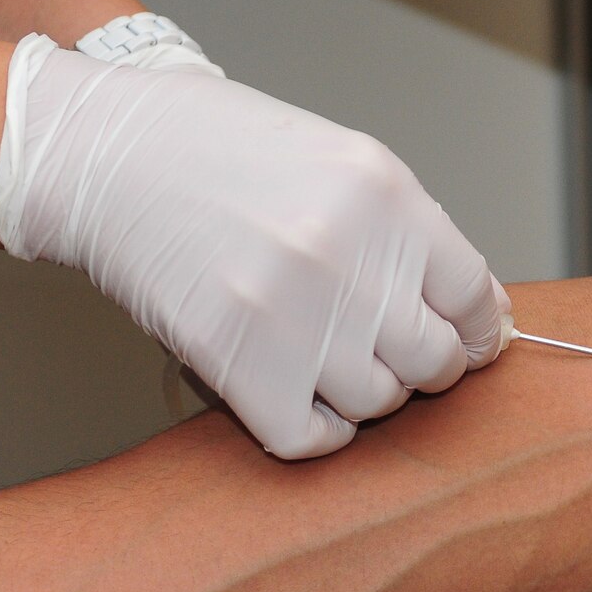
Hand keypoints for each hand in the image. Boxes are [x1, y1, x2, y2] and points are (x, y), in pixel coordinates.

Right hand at [0, 37, 511, 458]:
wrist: (110, 157)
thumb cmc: (225, 154)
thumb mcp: (343, 164)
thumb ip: (413, 236)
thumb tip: (481, 315)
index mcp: (387, 198)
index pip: (475, 300)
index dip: (476, 332)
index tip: (466, 342)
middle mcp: (349, 257)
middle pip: (435, 361)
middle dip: (422, 364)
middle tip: (386, 348)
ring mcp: (295, 315)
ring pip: (378, 402)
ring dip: (362, 392)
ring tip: (324, 355)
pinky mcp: (239, 364)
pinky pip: (314, 438)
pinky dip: (314, 427)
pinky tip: (297, 392)